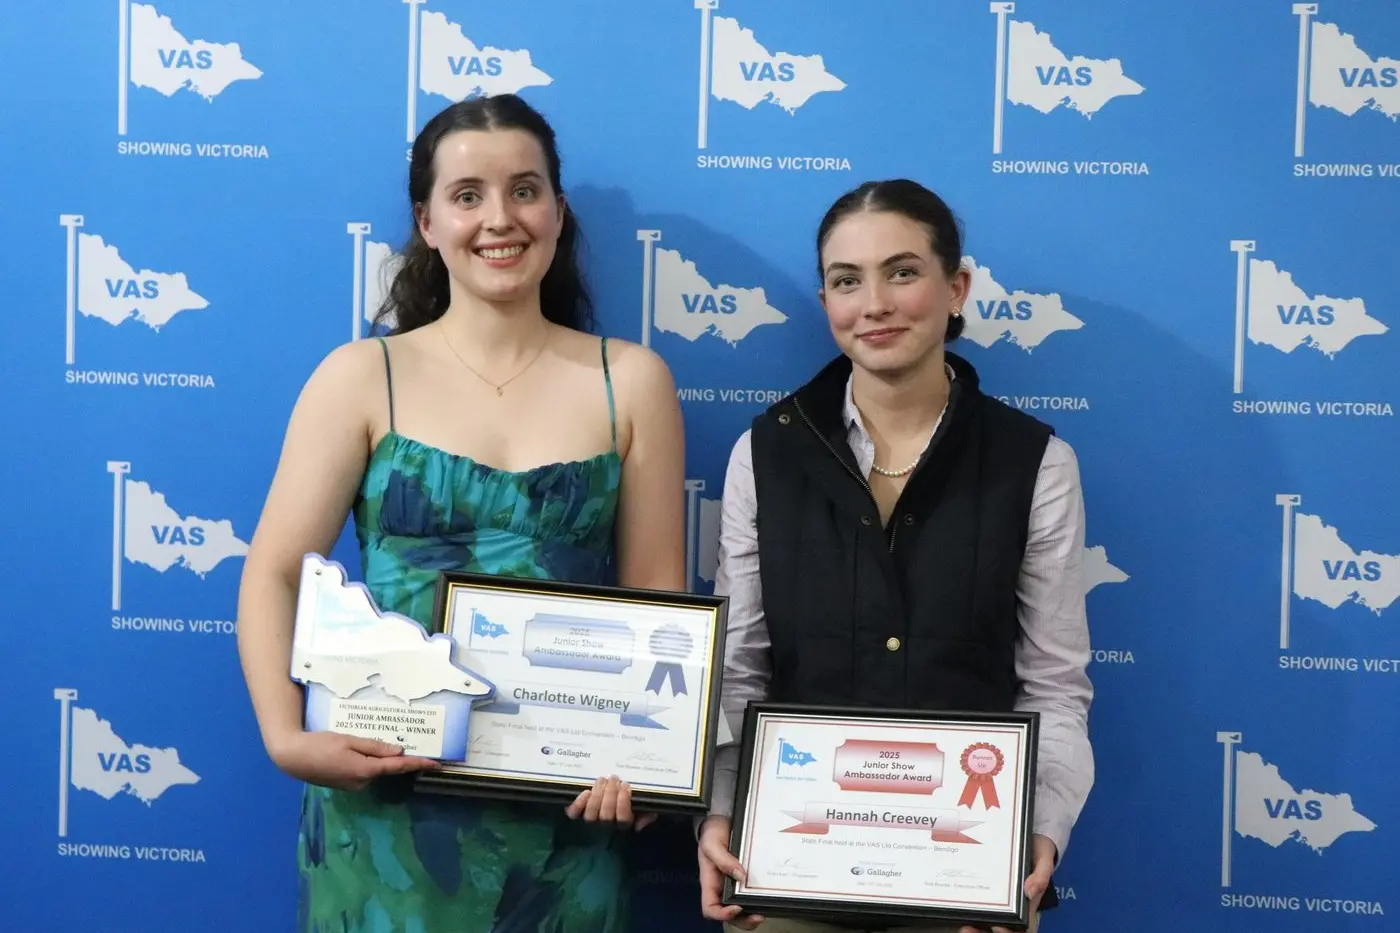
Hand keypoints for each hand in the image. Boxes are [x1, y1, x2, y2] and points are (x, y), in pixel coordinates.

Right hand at [268, 731, 442, 790]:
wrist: (292, 758)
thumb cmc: (320, 745)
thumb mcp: (349, 740)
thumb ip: (374, 747)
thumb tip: (398, 753)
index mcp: (365, 770)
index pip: (398, 767)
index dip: (418, 764)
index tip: (435, 763)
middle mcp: (362, 782)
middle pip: (387, 768)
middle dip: (399, 758)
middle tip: (413, 742)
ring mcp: (352, 786)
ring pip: (375, 770)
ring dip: (382, 759)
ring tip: (386, 743)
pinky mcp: (345, 783)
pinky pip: (364, 772)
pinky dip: (370, 763)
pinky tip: (366, 750)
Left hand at [564, 775, 657, 830]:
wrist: (610, 803)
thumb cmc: (633, 806)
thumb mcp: (646, 809)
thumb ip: (648, 815)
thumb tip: (639, 825)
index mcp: (623, 827)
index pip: (623, 819)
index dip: (623, 801)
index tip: (626, 785)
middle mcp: (606, 828)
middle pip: (606, 815)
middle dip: (610, 794)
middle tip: (614, 778)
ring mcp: (590, 822)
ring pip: (590, 814)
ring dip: (597, 795)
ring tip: (602, 780)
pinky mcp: (577, 815)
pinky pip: (574, 814)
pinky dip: (578, 803)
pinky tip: (586, 792)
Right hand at [698, 816, 763, 929]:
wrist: (723, 820)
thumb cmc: (712, 832)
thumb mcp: (712, 843)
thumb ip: (724, 859)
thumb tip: (741, 876)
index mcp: (710, 882)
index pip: (710, 908)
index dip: (721, 914)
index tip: (736, 908)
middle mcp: (721, 888)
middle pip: (729, 915)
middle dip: (743, 920)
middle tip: (758, 917)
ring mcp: (734, 885)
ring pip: (742, 909)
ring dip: (752, 915)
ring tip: (764, 911)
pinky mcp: (746, 879)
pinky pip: (751, 894)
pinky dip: (759, 900)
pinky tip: (768, 897)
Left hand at [958, 834, 1055, 932]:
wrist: (1031, 836)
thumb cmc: (1040, 850)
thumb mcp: (1044, 860)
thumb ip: (1041, 875)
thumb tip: (1029, 892)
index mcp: (1029, 903)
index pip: (1023, 929)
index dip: (1009, 932)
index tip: (997, 927)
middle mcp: (1015, 905)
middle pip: (1003, 928)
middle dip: (984, 932)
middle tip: (968, 928)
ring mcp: (1002, 899)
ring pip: (989, 921)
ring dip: (976, 927)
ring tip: (963, 926)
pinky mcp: (991, 890)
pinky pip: (981, 904)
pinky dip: (970, 910)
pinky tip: (959, 907)